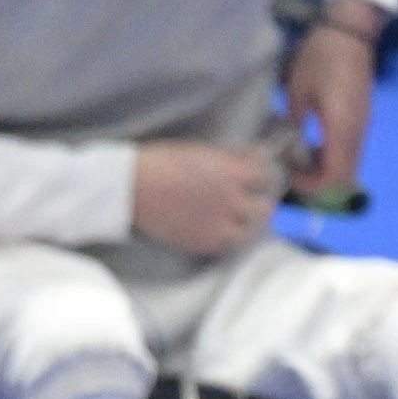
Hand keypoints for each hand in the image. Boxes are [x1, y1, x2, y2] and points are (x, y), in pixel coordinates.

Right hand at [127, 141, 280, 259]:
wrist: (131, 188)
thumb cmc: (162, 162)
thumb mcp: (202, 152)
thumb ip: (231, 159)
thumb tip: (254, 156)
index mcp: (233, 173)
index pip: (266, 177)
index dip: (260, 177)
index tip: (254, 178)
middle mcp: (232, 201)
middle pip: (264, 208)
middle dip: (259, 203)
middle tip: (249, 201)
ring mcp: (219, 226)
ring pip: (250, 232)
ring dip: (246, 225)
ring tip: (236, 220)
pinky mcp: (204, 244)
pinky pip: (227, 246)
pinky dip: (226, 239)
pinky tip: (216, 230)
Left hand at [279, 16, 380, 201]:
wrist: (350, 32)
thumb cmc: (321, 57)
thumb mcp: (297, 91)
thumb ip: (294, 125)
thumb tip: (287, 148)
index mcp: (342, 128)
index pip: (334, 177)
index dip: (312, 187)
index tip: (288, 178)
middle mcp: (357, 133)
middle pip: (345, 178)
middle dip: (318, 183)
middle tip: (292, 174)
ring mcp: (363, 127)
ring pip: (349, 165)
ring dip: (325, 171)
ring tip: (299, 162)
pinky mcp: (362, 119)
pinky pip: (349, 151)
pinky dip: (331, 157)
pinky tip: (311, 147)